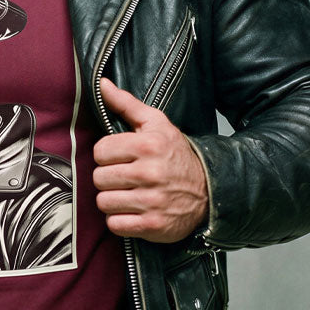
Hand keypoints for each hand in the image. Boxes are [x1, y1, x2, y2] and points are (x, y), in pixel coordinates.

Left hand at [93, 80, 207, 242]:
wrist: (210, 190)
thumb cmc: (176, 154)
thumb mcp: (156, 123)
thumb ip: (125, 103)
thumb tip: (101, 84)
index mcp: (147, 145)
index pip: (99, 151)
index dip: (107, 155)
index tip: (120, 157)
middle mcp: (149, 173)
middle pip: (99, 178)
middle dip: (108, 178)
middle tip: (123, 177)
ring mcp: (152, 202)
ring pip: (104, 202)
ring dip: (112, 200)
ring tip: (127, 194)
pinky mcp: (153, 226)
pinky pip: (115, 225)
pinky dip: (119, 220)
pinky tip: (132, 211)